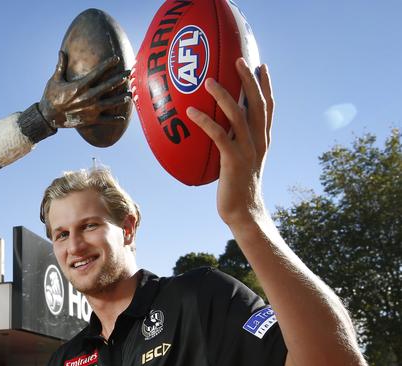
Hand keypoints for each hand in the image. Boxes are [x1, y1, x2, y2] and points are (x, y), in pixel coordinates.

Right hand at [39, 51, 130, 128]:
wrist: (49, 117)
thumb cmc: (51, 97)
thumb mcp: (54, 80)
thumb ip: (61, 66)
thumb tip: (61, 51)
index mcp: (80, 86)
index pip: (97, 73)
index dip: (108, 64)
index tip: (117, 58)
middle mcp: (88, 97)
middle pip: (108, 86)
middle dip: (120, 78)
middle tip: (129, 73)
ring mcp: (91, 109)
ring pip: (111, 103)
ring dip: (121, 98)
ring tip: (130, 94)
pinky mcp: (90, 120)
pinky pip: (106, 120)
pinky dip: (115, 119)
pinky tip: (123, 118)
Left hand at [186, 58, 273, 227]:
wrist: (244, 213)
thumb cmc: (237, 189)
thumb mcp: (240, 163)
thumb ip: (235, 145)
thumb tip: (218, 133)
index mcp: (262, 141)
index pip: (268, 107)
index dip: (266, 86)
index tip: (260, 66)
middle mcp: (258, 142)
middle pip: (257, 103)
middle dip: (248, 79)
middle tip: (238, 59)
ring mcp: (247, 150)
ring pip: (237, 115)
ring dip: (222, 95)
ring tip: (208, 81)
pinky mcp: (232, 160)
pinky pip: (218, 135)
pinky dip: (205, 121)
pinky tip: (191, 112)